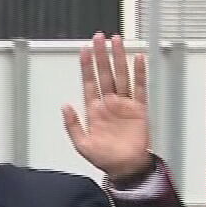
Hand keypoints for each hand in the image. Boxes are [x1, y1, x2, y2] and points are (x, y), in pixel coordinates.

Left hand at [62, 32, 153, 181]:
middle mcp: (109, 103)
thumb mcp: (82, 145)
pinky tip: (138, 59)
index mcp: (94, 110)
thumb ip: (72, 126)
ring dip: (119, 58)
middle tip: (100, 38)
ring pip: (121, 75)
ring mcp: (124, 104)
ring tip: (116, 41)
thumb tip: (65, 107)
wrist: (126, 168)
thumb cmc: (106, 159)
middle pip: (105, 73)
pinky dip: (140, 73)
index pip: (89, 82)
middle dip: (102, 55)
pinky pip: (140, 87)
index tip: (84, 50)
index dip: (86, 66)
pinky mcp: (139, 109)